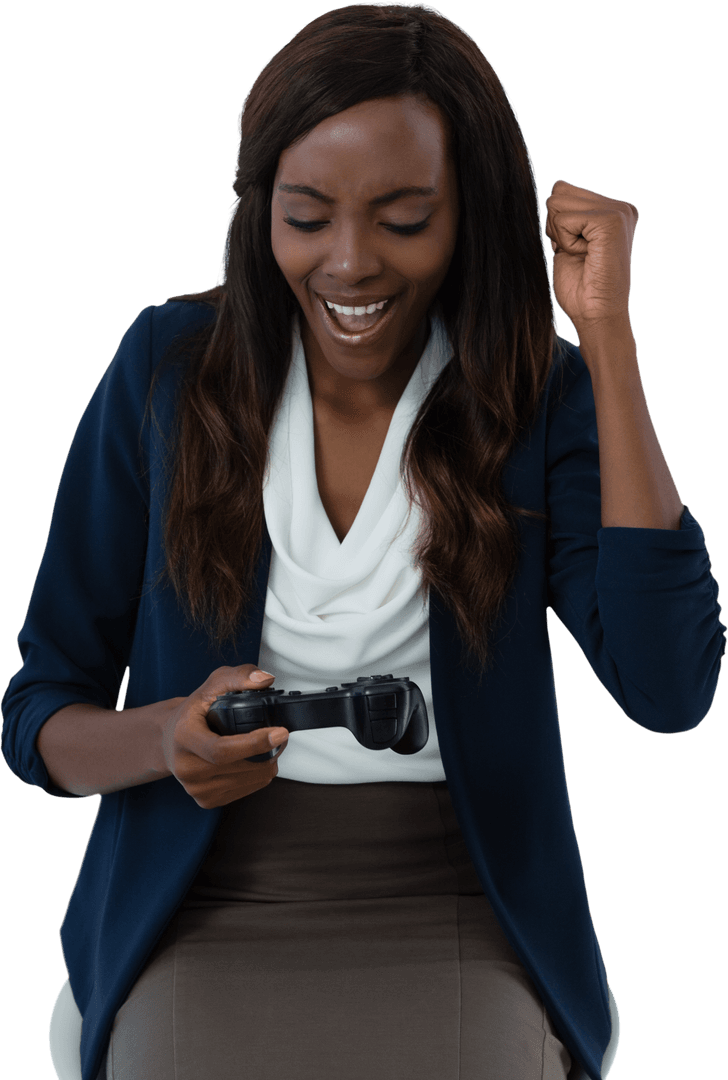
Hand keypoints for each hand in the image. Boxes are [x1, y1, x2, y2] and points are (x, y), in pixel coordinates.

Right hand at [160, 664, 287, 808]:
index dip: (254, 743)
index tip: (279, 732)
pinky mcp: (206, 801)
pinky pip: (247, 791)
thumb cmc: (193, 713)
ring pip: (250, 780)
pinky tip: (251, 760)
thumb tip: (264, 680)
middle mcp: (186, 767)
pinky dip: (258, 775)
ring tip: (264, 745)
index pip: (222, 750)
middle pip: (242, 767)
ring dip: (267, 763)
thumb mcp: (212, 685)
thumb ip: (238, 676)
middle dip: (270, 751)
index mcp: (184, 737)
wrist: (169, 740)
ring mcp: (196, 788)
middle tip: (280, 734)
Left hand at [545, 179, 637, 332]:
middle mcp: (619, 206)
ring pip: (557, 203)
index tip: (577, 250)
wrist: (596, 315)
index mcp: (611, 210)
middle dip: (557, 228)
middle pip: (558, 192)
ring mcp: (618, 211)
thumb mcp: (568, 244)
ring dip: (562, 236)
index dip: (557, 225)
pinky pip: (563, 220)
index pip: (562, 191)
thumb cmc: (581, 289)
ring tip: (584, 255)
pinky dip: (566, 242)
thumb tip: (553, 196)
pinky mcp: (611, 220)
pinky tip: (586, 256)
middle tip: (579, 254)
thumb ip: (564, 218)